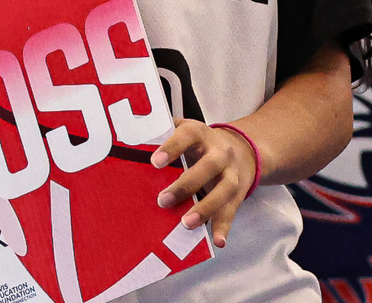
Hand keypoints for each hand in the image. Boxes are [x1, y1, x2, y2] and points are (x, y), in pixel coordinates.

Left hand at [150, 119, 257, 248]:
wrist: (239, 150)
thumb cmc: (197, 143)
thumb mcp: (182, 129)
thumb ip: (160, 131)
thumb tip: (132, 135)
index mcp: (199, 133)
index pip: (186, 136)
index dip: (171, 147)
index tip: (155, 163)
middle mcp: (219, 152)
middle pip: (208, 166)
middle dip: (186, 185)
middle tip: (162, 201)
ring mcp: (230, 173)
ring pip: (224, 190)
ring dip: (206, 208)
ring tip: (186, 224)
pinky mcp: (236, 194)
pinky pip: (231, 211)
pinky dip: (224, 227)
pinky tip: (217, 242)